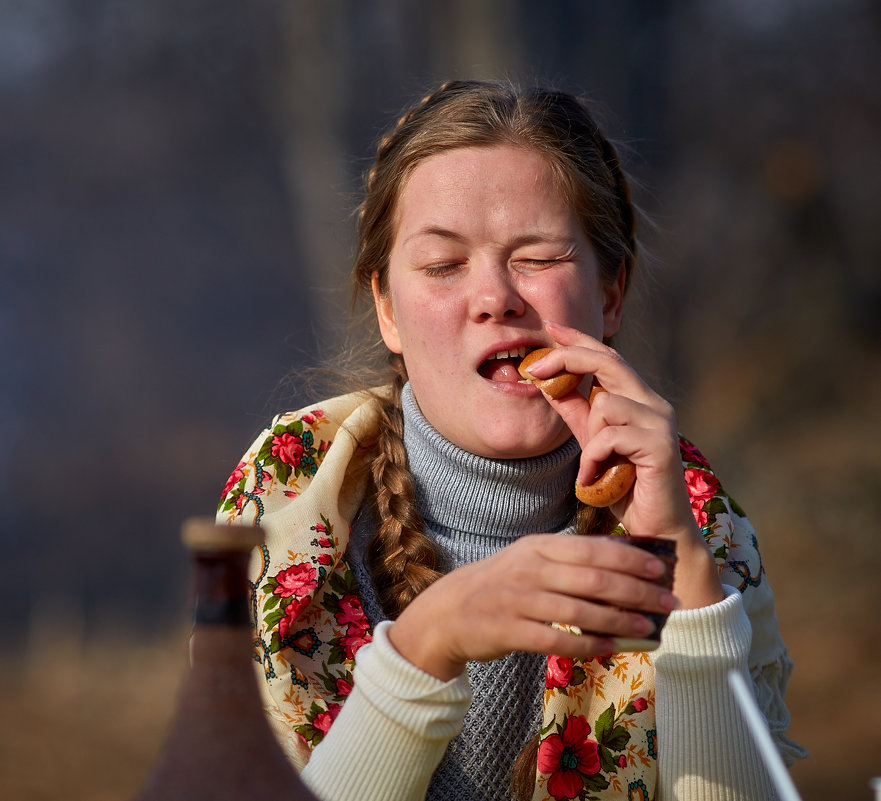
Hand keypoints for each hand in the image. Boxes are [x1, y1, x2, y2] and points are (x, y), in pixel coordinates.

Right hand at [388, 533, 677, 680]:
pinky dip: (586, 646)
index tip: (659, 569)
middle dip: (635, 590)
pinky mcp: (509, 631)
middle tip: (667, 602)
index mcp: (538, 546)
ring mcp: (518, 600)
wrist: (447, 612)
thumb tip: (622, 561)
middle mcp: (529, 569)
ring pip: (578, 611)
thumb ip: (568, 559)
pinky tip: (610, 649)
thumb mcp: (529, 560)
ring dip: (618, 620)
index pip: (591, 549)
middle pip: (592, 578)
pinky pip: (555, 641)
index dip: (629, 559)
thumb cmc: (500, 584)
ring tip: (648, 629)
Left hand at [525, 321, 723, 609]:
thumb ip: (575, 412)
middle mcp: (653, 403)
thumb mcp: (591, 442)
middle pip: (609, 362)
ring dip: (589, 437)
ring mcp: (660, 422)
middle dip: (568, 359)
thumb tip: (547, 381)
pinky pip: (610, 436)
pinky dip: (594, 459)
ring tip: (594, 466)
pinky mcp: (660, 445)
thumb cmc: (623, 486)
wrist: (653, 530)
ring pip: (606, 402)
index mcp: (637, 399)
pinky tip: (597, 479)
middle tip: (534, 370)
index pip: (607, 357)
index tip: (551, 327)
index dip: (579, 340)